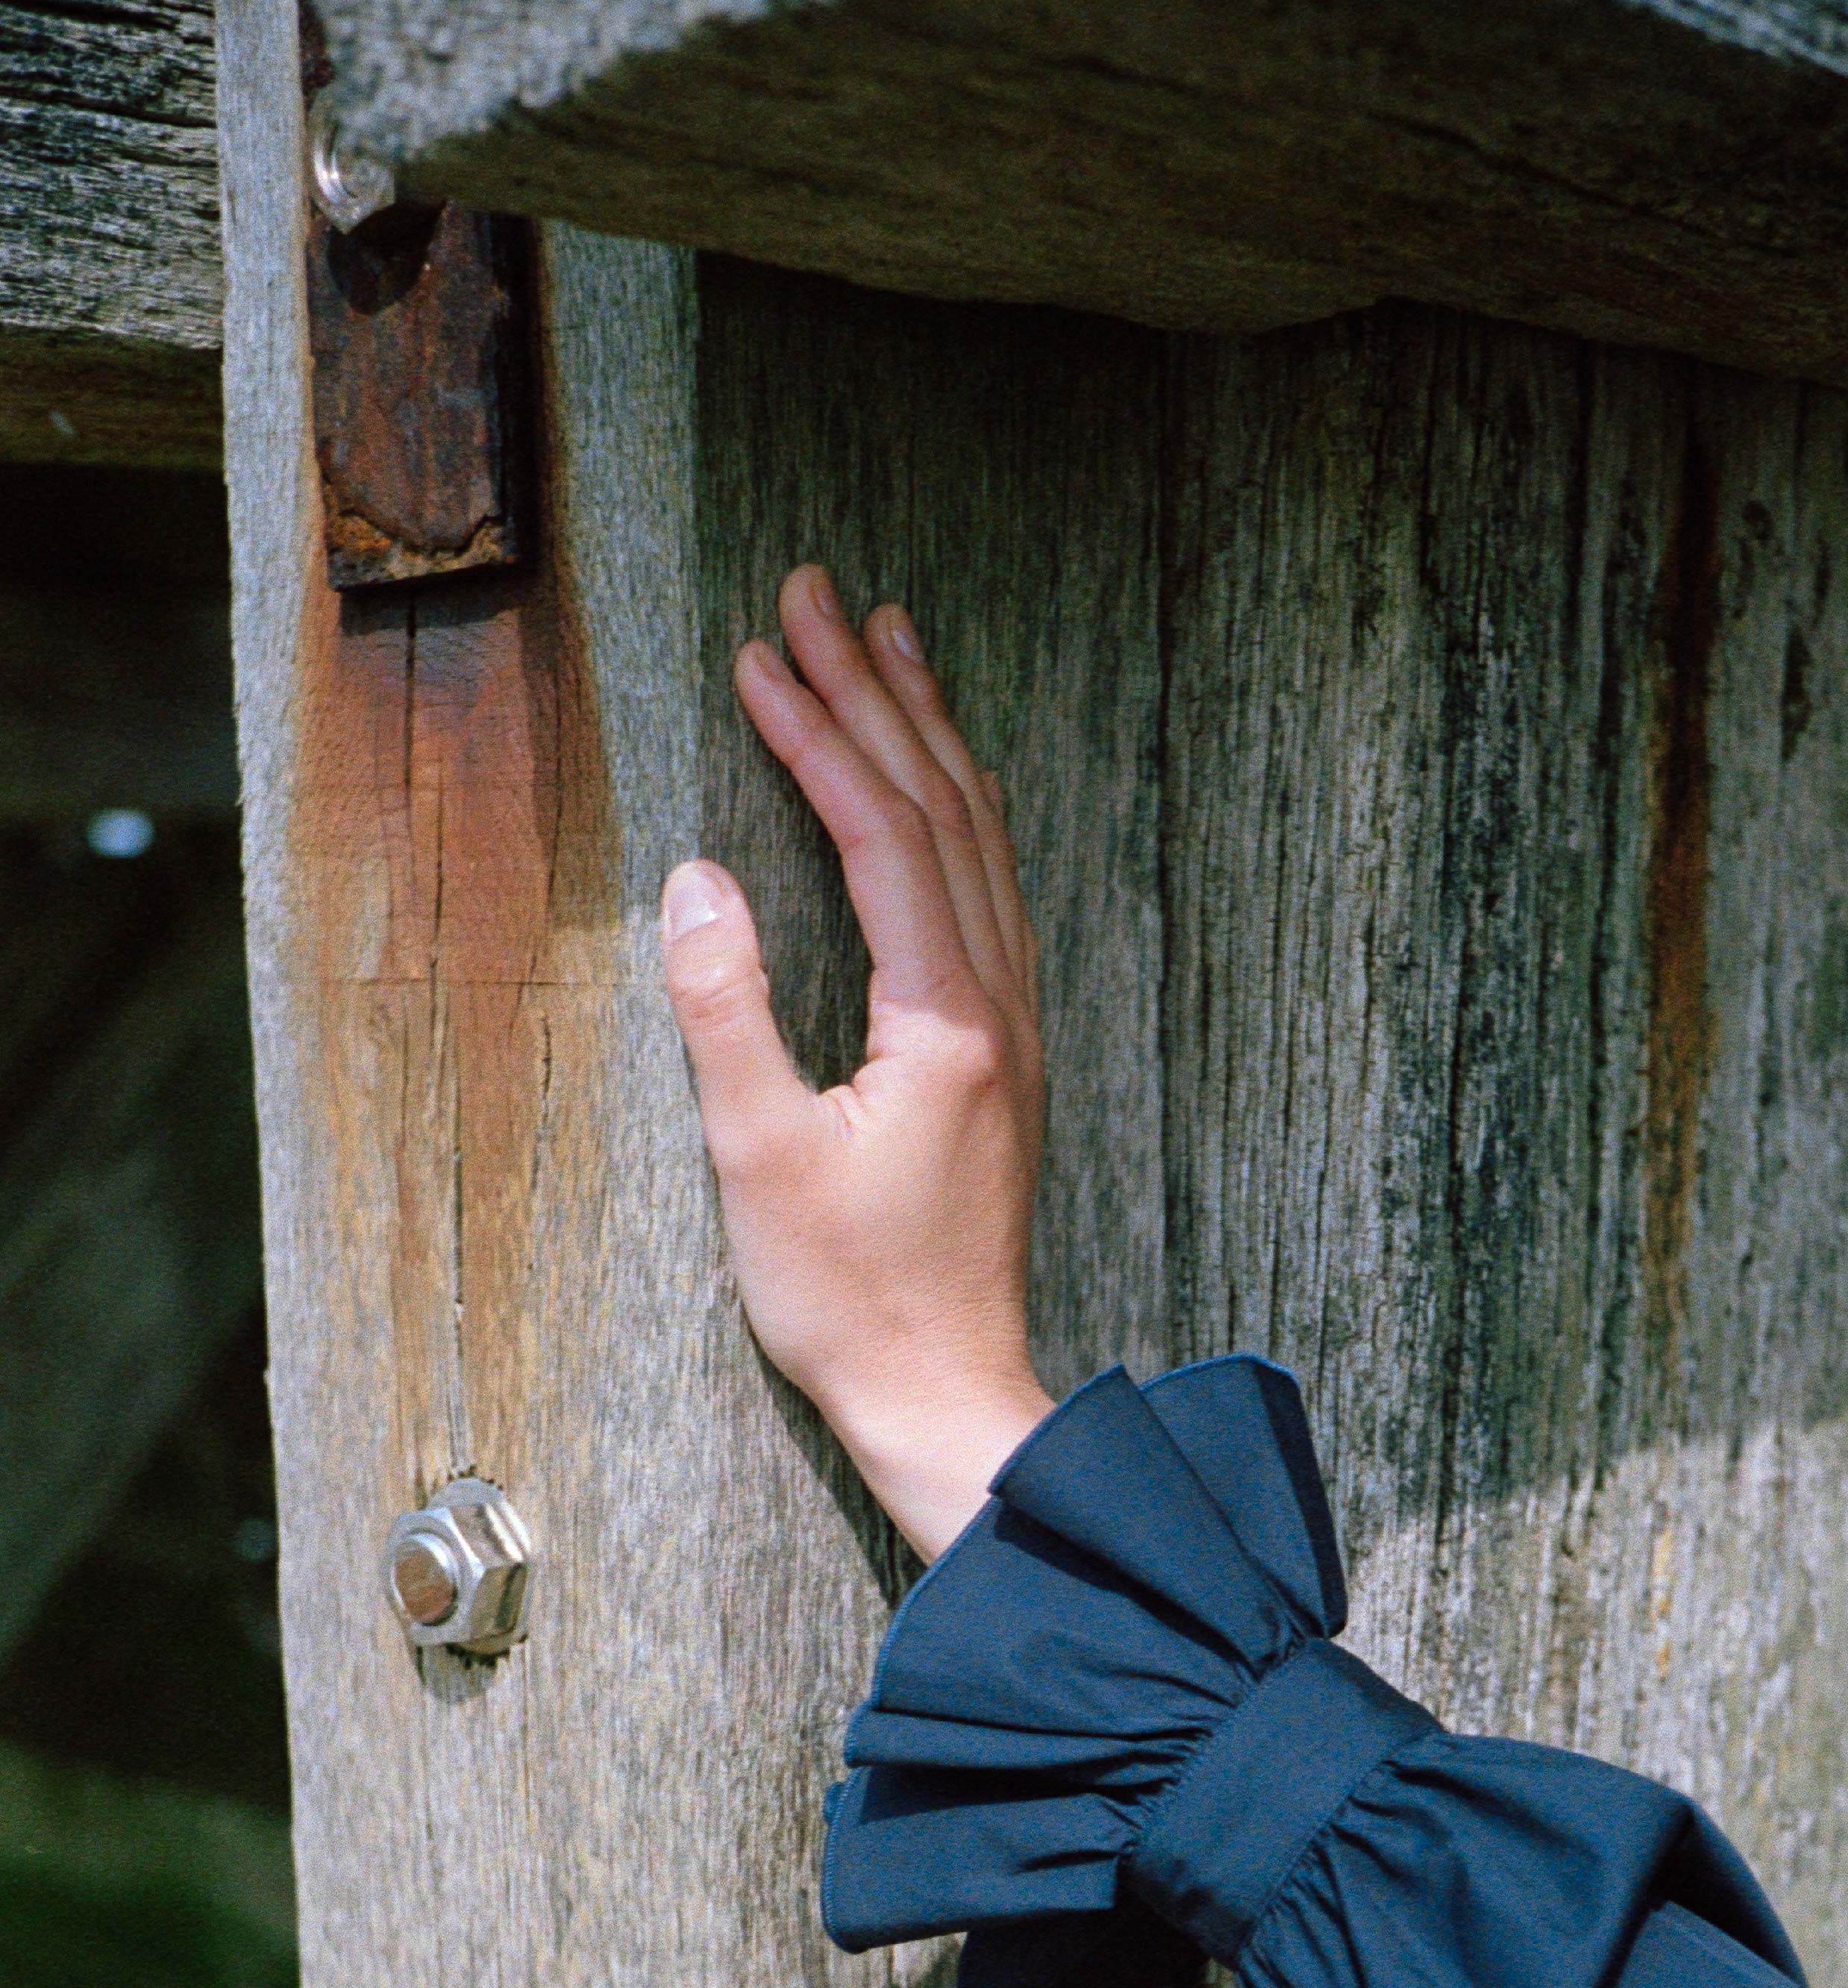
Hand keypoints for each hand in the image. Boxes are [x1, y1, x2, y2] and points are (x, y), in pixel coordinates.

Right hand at [661, 565, 1051, 1560]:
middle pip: (942, 808)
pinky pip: (992, 895)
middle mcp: (997, 1005)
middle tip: (823, 591)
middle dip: (877, 692)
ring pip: (982, 842)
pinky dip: (959, 815)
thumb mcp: (759, 1159)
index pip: (881, 830)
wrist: (947, 1396)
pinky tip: (945, 788)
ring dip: (931, 736)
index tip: (764, 649)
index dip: (818, 731)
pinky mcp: (1003, 1060)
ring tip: (892, 643)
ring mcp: (1012, 1031)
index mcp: (944, 1019)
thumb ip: (727, 1010)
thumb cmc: (850, 1299)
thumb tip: (696, 879)